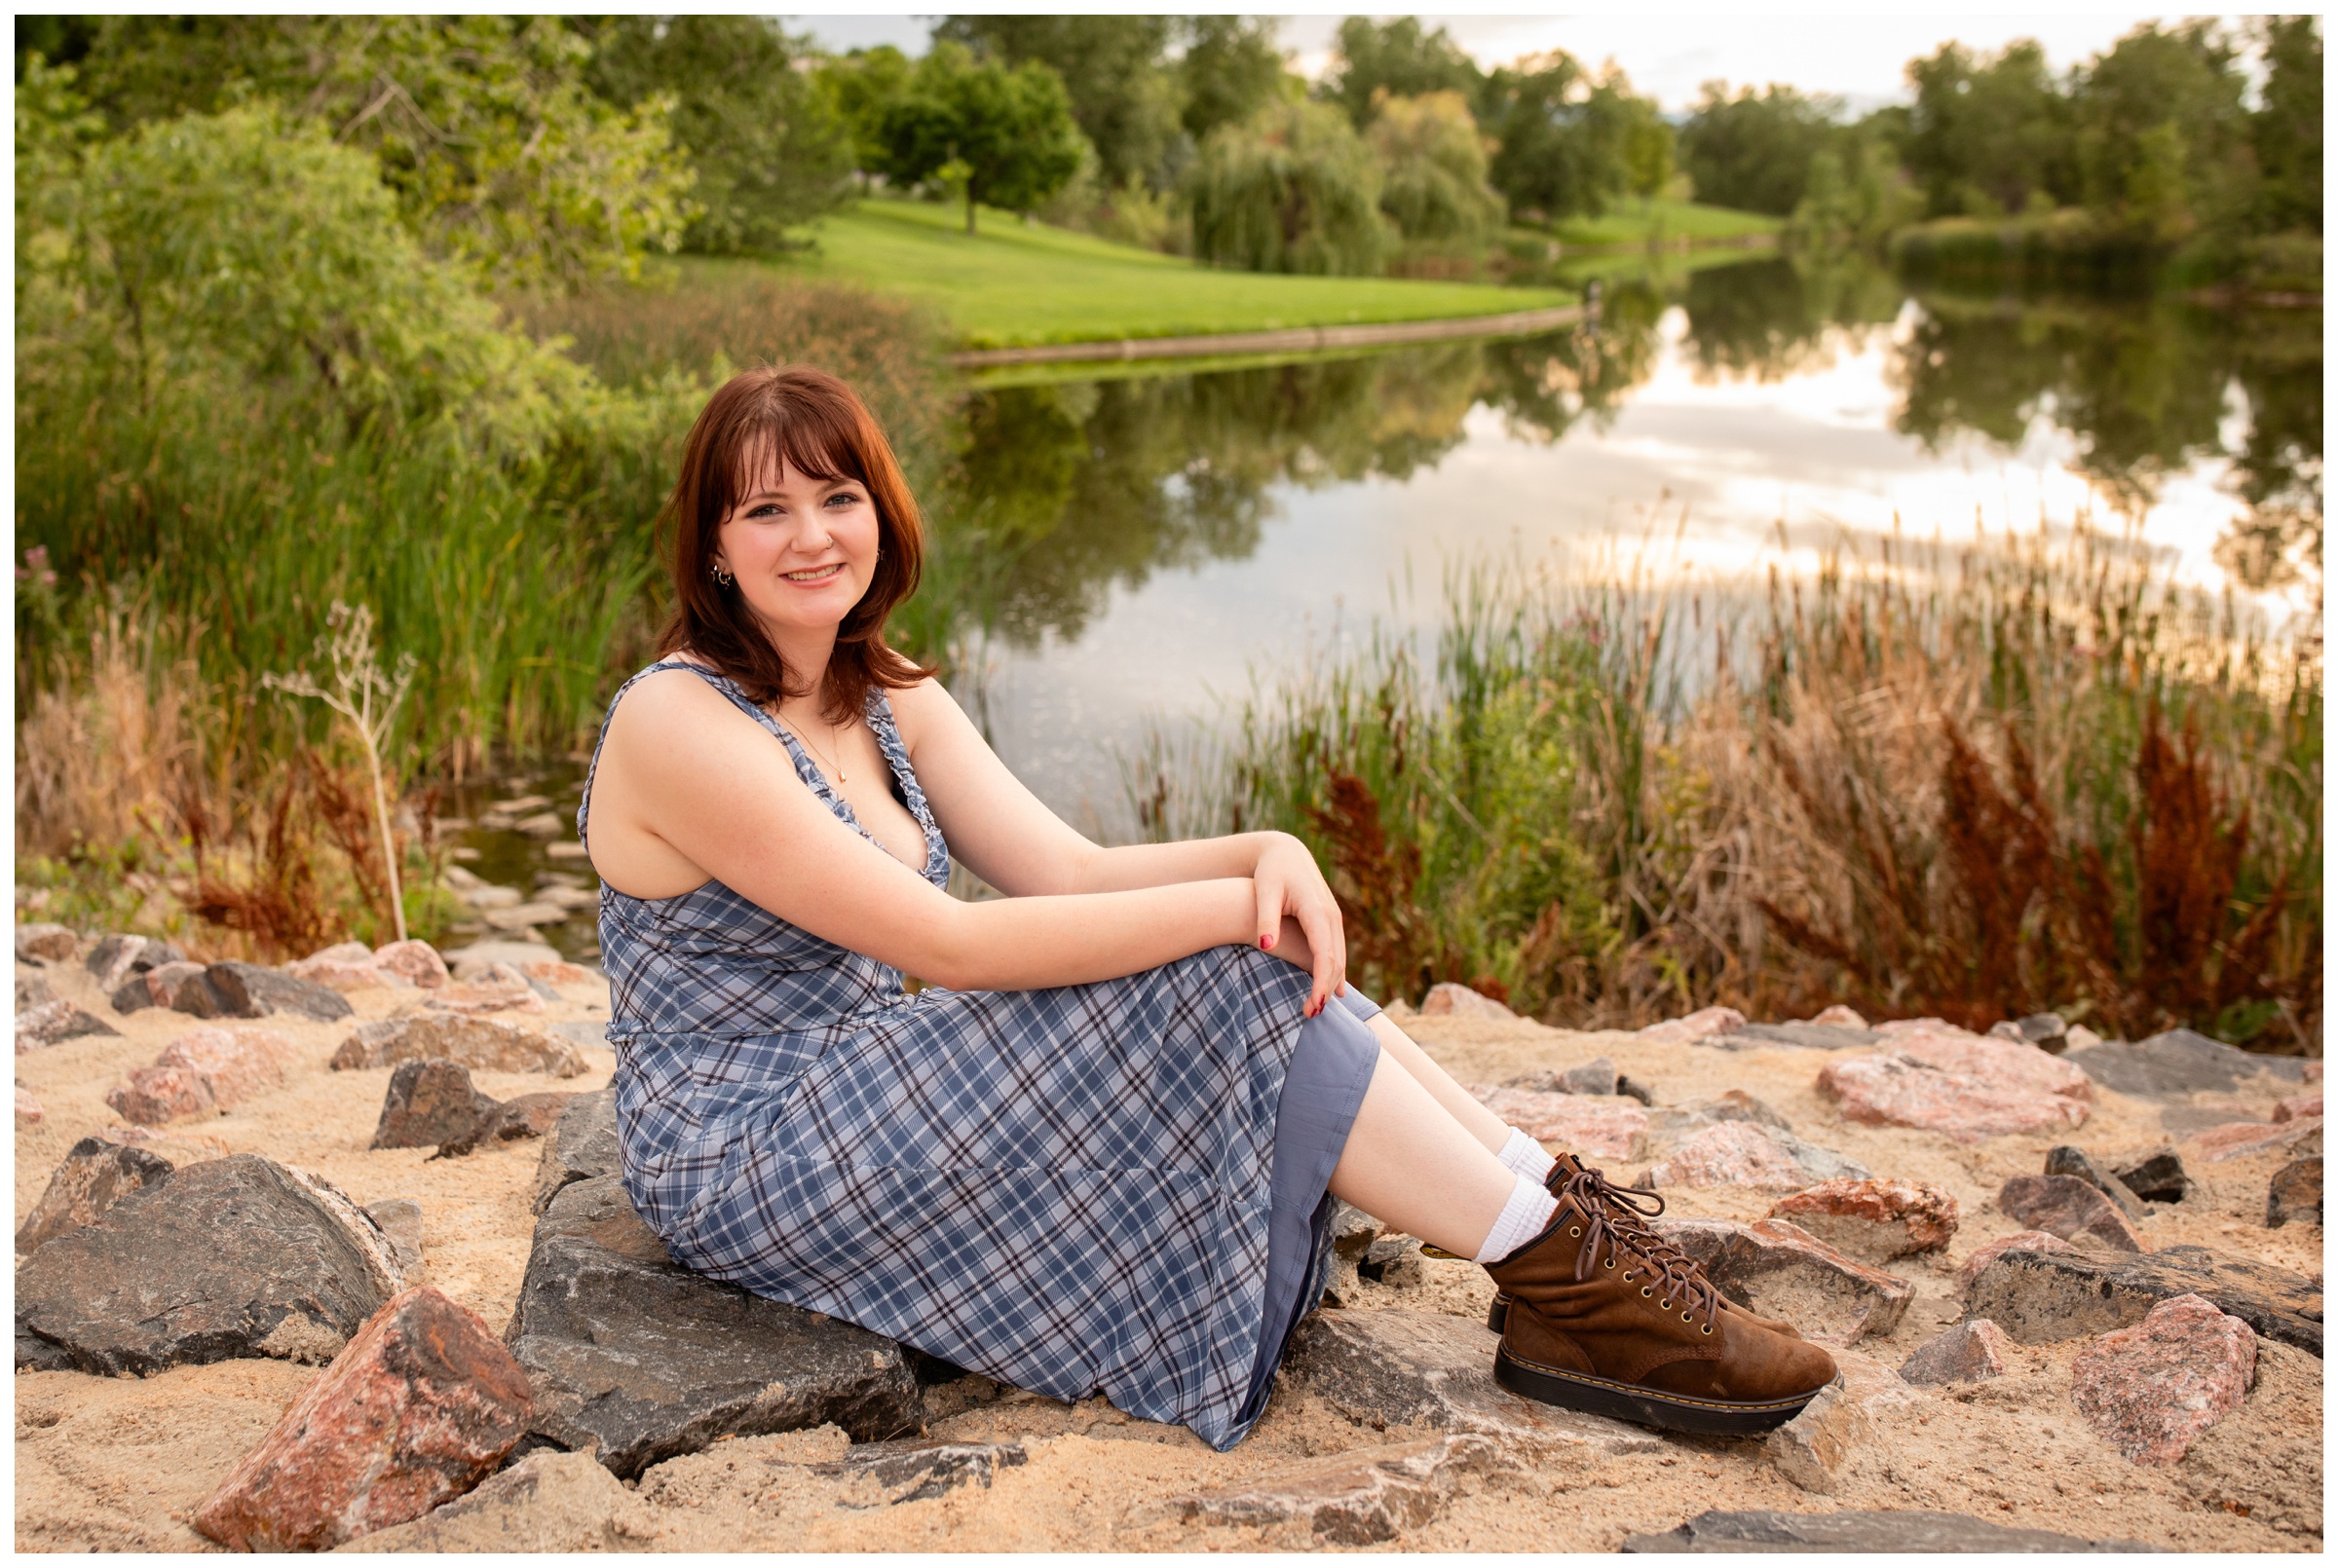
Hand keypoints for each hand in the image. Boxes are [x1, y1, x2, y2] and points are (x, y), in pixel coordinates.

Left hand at [1252, 832, 1346, 1016]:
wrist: (1285, 852)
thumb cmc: (1270, 871)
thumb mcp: (1264, 891)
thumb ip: (1265, 919)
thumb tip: (1265, 947)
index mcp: (1317, 910)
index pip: (1324, 954)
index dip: (1321, 981)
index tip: (1313, 1005)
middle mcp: (1331, 916)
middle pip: (1335, 960)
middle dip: (1325, 989)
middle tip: (1310, 1015)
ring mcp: (1334, 918)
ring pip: (1339, 958)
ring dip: (1331, 984)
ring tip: (1315, 1008)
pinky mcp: (1330, 921)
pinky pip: (1337, 951)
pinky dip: (1334, 972)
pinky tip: (1332, 991)